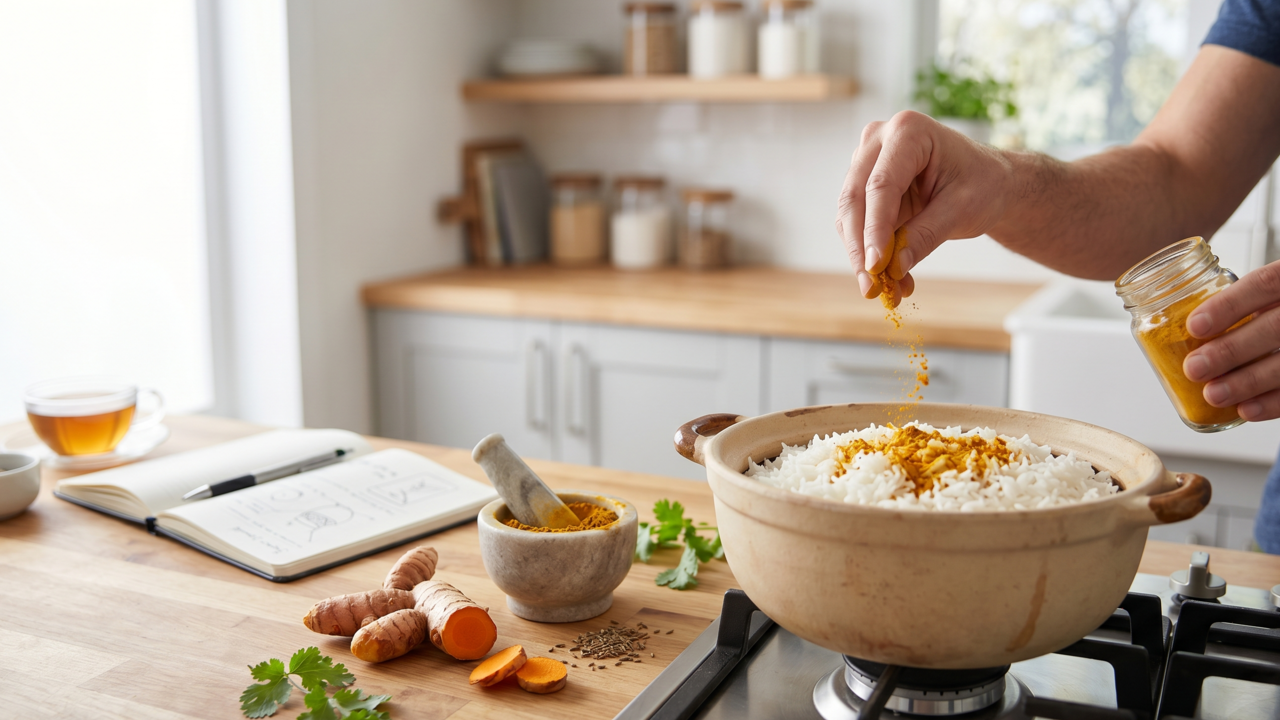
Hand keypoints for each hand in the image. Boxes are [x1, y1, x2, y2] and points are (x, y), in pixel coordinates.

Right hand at [835, 111, 1014, 297]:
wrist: (987, 181)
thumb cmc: (983, 183)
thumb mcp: (963, 209)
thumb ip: (927, 235)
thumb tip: (894, 268)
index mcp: (908, 131)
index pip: (881, 185)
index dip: (874, 229)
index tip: (875, 266)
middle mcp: (878, 140)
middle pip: (855, 199)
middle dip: (861, 248)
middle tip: (871, 287)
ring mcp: (866, 160)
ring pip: (849, 215)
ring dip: (863, 255)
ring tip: (886, 290)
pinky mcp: (863, 184)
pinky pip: (857, 223)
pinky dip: (870, 252)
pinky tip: (890, 277)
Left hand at [1183, 261, 1279, 420]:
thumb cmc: (1278, 310)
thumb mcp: (1267, 296)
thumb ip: (1239, 305)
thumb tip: (1180, 327)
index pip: (1264, 283)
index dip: (1228, 305)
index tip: (1194, 326)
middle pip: (1274, 327)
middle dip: (1230, 351)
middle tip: (1194, 368)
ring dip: (1248, 382)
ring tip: (1214, 394)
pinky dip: (1274, 403)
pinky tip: (1246, 410)